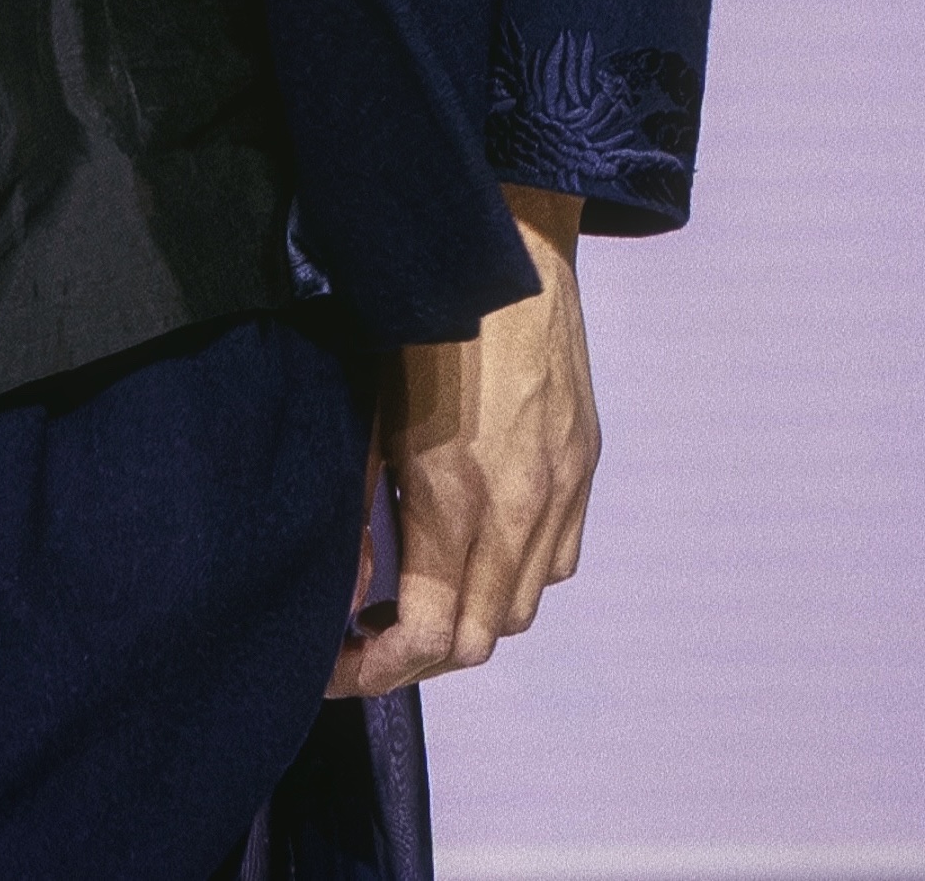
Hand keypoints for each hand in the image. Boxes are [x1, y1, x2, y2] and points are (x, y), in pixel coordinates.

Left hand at [325, 182, 600, 698]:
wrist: (507, 253)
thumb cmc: (423, 327)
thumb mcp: (371, 422)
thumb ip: (362, 518)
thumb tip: (351, 593)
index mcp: (458, 499)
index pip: (430, 639)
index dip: (376, 670)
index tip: (339, 663)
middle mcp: (522, 508)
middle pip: (482, 640)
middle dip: (421, 656)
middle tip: (374, 634)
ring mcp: (563, 487)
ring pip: (525, 606)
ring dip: (473, 618)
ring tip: (427, 593)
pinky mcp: (585, 463)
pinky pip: (560, 557)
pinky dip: (519, 575)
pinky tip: (482, 544)